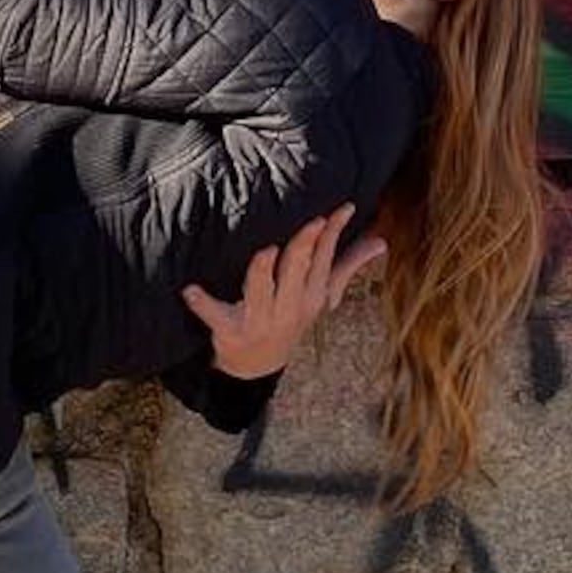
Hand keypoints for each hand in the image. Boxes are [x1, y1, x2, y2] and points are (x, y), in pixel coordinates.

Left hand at [181, 206, 385, 379]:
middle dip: (304, 246)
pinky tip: (190, 290)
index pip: (324, 259)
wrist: (256, 365)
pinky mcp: (230, 330)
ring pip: (261, 291)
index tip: (340, 207)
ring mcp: (259, 319)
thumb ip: (348, 266)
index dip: (333, 233)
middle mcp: (289, 307)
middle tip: (311, 221)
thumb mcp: (320, 295)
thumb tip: (381, 241)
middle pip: (297, 271)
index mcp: (312, 295)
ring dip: (262, 272)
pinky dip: (202, 303)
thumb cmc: (290, 316)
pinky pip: (214, 315)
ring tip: (265, 251)